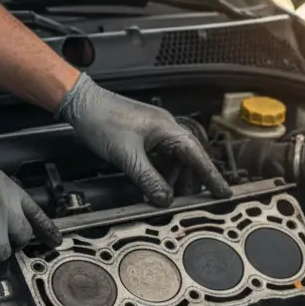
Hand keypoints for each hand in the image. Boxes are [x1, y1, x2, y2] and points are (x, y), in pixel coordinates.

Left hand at [56, 73, 230, 202]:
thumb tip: (165, 199)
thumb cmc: (101, 119)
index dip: (212, 176)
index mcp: (169, 129)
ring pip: (173, 161)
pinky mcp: (144, 136)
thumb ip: (148, 180)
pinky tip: (153, 185)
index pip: (198, 156)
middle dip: (190, 182)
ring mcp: (155, 132)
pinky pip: (160, 158)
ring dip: (172, 179)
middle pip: (188, 160)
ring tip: (168, 198)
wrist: (80, 101)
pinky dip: (160, 173)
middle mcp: (167, 129)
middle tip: (193, 203)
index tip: (224, 192)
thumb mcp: (127, 156)